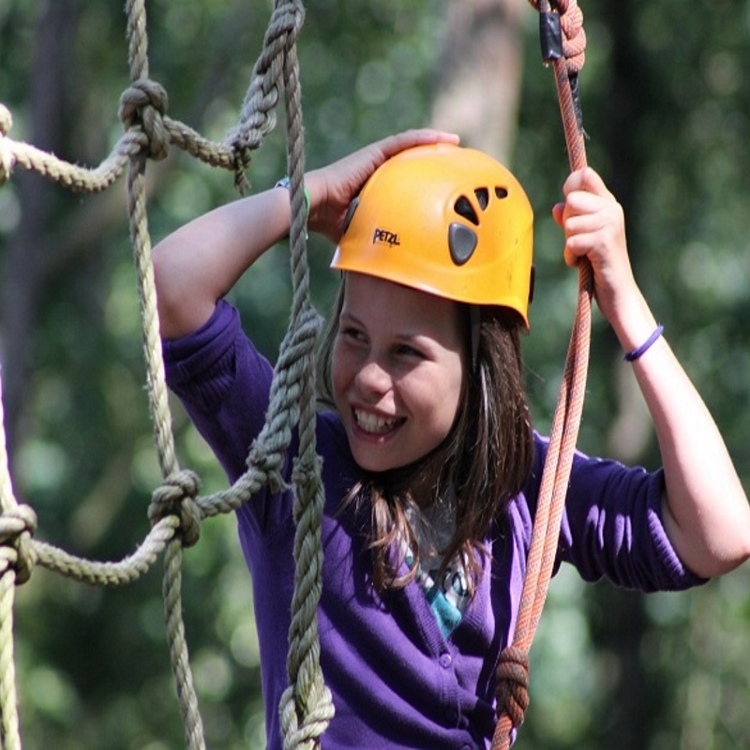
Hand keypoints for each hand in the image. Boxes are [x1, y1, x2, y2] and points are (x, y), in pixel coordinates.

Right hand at [305, 129, 459, 242]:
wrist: (314, 207)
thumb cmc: (331, 224)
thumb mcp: (365, 230)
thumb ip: (381, 237)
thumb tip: (396, 260)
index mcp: (378, 187)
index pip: (407, 180)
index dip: (425, 179)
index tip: (445, 183)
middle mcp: (379, 170)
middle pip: (412, 161)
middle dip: (434, 159)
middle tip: (457, 163)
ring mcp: (376, 159)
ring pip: (410, 147)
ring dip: (433, 143)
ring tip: (455, 142)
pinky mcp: (374, 152)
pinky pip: (403, 142)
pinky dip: (422, 138)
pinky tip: (441, 138)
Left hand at [552, 167, 638, 325]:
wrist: (618, 292)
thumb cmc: (599, 265)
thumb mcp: (584, 239)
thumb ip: (572, 221)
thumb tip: (557, 207)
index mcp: (608, 204)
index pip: (586, 175)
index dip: (570, 185)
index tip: (567, 201)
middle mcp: (612, 210)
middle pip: (572, 200)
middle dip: (567, 224)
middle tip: (579, 242)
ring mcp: (611, 224)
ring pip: (570, 223)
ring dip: (569, 244)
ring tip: (584, 255)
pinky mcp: (605, 240)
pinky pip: (572, 242)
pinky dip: (571, 257)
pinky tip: (584, 264)